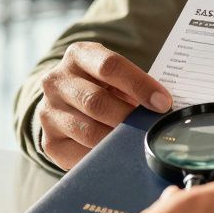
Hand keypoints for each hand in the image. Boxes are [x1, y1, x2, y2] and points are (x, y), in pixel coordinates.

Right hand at [37, 42, 172, 169]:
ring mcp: (48, 112)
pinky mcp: (49, 142)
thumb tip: (164, 107)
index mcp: (78, 55)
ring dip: (118, 140)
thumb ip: (136, 85)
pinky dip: (105, 157)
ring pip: (89, 131)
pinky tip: (119, 155)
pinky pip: (80, 155)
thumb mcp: (115, 76)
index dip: (140, 85)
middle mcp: (57, 81)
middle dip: (130, 117)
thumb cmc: (103, 86)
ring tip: (139, 143)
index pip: (110, 66)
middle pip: (96, 101)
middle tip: (151, 128)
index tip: (162, 103)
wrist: (66, 102)